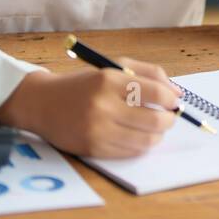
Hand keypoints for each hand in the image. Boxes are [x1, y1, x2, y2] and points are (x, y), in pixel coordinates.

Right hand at [0, 57, 181, 157]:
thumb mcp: (113, 67)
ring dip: (158, 135)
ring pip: (146, 140)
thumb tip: (177, 93)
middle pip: (155, 120)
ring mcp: (97, 130)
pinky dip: (140, 145)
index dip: (171, 99)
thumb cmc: (83, 84)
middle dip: (169, 119)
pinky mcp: (92, 149)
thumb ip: (148, 74)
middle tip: (169, 116)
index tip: (174, 100)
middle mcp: (103, 106)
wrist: (41, 103)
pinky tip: (138, 136)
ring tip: (155, 127)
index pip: (155, 92)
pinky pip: (129, 152)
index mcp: (109, 80)